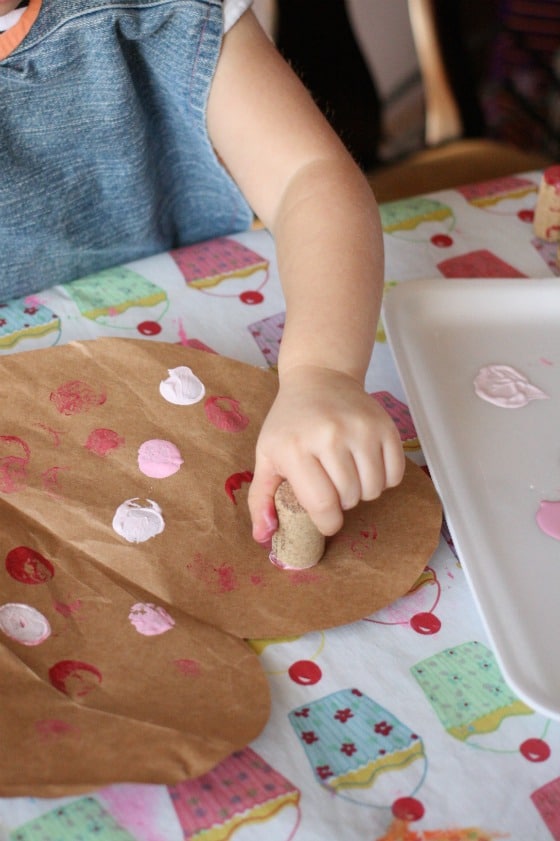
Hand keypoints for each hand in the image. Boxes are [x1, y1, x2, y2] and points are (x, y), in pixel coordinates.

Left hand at [248, 365, 404, 541]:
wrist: (319, 378)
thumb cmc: (290, 422)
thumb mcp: (266, 455)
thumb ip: (261, 498)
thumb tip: (263, 537)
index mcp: (295, 447)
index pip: (322, 504)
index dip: (326, 523)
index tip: (325, 520)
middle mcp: (330, 436)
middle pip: (350, 498)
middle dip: (342, 503)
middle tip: (331, 485)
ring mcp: (361, 429)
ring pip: (373, 489)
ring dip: (362, 492)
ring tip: (347, 475)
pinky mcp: (385, 426)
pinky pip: (395, 474)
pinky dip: (383, 479)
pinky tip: (366, 465)